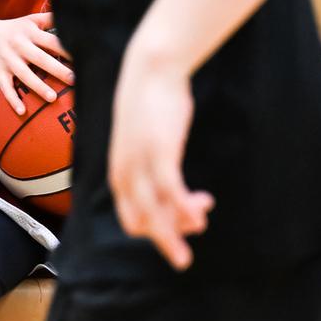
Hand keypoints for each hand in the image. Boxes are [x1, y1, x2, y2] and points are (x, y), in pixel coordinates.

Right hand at [0, 11, 70, 114]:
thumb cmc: (14, 30)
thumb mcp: (29, 21)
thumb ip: (49, 18)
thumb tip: (70, 15)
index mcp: (30, 33)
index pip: (51, 41)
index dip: (66, 50)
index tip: (82, 59)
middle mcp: (19, 46)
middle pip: (40, 58)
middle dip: (57, 70)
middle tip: (74, 80)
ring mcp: (8, 59)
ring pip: (24, 74)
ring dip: (38, 87)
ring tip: (52, 98)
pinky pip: (5, 87)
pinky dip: (13, 99)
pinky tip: (22, 111)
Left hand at [108, 48, 212, 270]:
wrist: (151, 68)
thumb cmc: (152, 103)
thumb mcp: (146, 137)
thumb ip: (150, 159)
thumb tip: (164, 177)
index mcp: (119, 171)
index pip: (131, 218)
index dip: (157, 230)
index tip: (183, 223)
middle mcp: (125, 171)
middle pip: (141, 222)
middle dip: (166, 239)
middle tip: (186, 252)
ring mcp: (140, 162)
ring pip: (156, 212)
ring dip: (178, 229)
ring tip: (200, 226)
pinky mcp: (159, 151)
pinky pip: (170, 190)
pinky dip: (184, 207)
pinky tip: (200, 212)